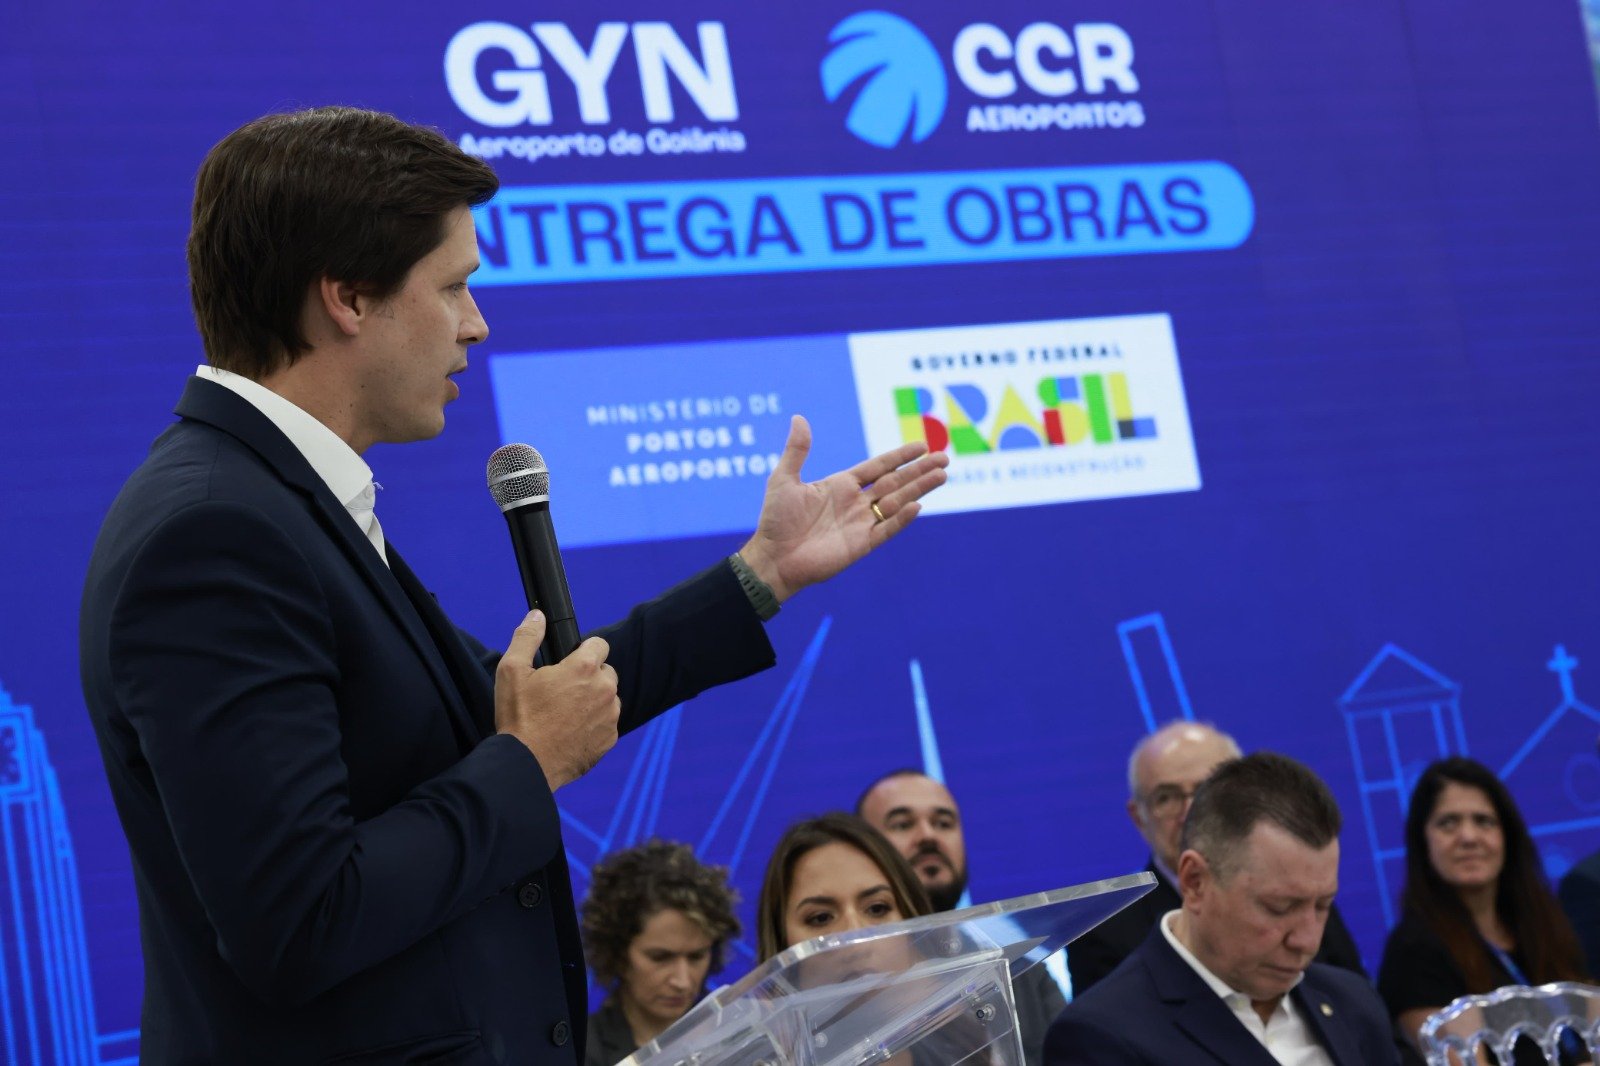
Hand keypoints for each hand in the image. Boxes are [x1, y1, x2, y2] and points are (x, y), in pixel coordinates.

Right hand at [494, 611, 619, 790]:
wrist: (526, 764)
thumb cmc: (518, 717)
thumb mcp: (512, 671)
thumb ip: (527, 637)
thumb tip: (537, 616)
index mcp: (584, 668)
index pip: (600, 644)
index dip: (583, 650)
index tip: (569, 662)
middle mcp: (605, 689)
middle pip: (605, 672)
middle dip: (589, 677)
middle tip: (561, 691)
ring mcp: (610, 716)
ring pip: (608, 699)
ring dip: (593, 701)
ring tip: (564, 714)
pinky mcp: (610, 740)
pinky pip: (607, 724)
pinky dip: (593, 725)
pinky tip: (570, 732)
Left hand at [739, 414, 947, 601]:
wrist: (773, 558)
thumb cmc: (776, 520)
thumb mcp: (784, 479)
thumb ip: (797, 451)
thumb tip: (799, 418)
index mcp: (841, 485)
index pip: (878, 467)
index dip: (900, 457)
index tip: (921, 446)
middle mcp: (855, 503)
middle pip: (895, 482)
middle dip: (919, 470)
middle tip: (944, 458)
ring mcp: (860, 524)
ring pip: (897, 502)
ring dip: (919, 489)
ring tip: (942, 476)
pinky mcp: (861, 545)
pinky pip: (886, 529)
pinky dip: (901, 519)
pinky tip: (917, 505)